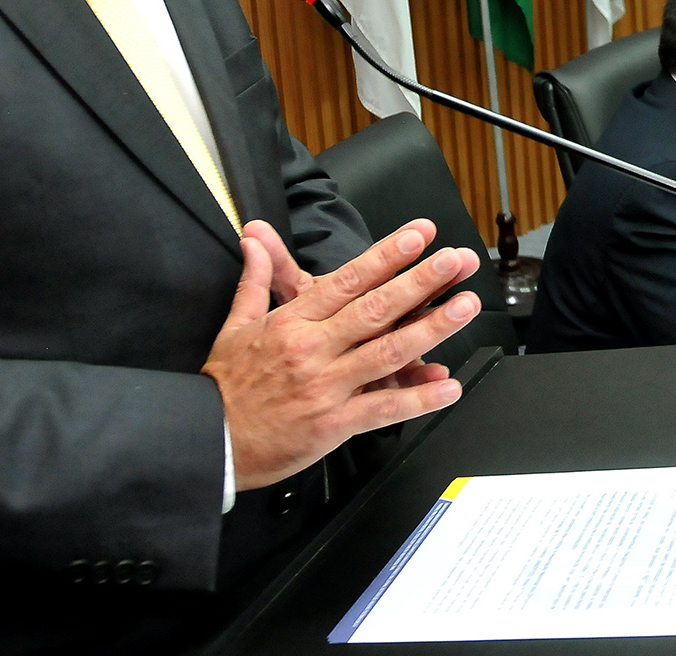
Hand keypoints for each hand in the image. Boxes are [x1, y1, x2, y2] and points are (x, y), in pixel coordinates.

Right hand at [204, 219, 481, 491]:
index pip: (348, 280)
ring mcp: (326, 386)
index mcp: (292, 321)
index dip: (386, 256)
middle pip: (376, 308)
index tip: (418, 236)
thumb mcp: (235, 325)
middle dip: (420, 280)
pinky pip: (383, 407)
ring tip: (465, 307)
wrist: (210, 440)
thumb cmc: (226, 385)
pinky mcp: (333, 423)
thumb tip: (254, 238)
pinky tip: (448, 386)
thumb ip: (255, 279)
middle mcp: (313, 348)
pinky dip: (418, 398)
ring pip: (388, 351)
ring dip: (432, 328)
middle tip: (455, 260)